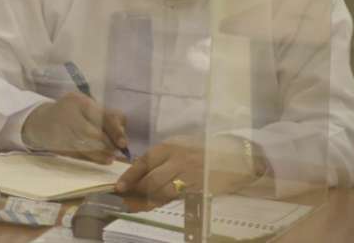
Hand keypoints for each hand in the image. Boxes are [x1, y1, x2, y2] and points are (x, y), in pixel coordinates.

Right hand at [21, 92, 128, 163]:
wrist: (40, 120)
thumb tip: (123, 134)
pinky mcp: (55, 143)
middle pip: (94, 133)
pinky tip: (101, 160)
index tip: (123, 144)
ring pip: (86, 146)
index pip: (101, 116)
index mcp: (78, 101)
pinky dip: (91, 158)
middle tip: (117, 151)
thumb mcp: (87, 108)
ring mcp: (60, 129)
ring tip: (110, 157)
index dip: (115, 131)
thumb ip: (107, 117)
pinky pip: (77, 153)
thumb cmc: (71, 113)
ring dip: (102, 154)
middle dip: (108, 145)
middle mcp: (68, 113)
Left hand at [116, 135, 256, 200]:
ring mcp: (189, 174)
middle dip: (135, 192)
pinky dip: (162, 202)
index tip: (118, 187)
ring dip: (147, 200)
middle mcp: (177, 159)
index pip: (143, 162)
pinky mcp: (199, 187)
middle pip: (150, 180)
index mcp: (169, 147)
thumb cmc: (203, 150)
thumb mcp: (180, 147)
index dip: (129, 177)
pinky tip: (153, 205)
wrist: (235, 155)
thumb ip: (162, 159)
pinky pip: (176, 197)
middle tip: (125, 199)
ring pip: (162, 191)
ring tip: (135, 205)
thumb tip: (141, 173)